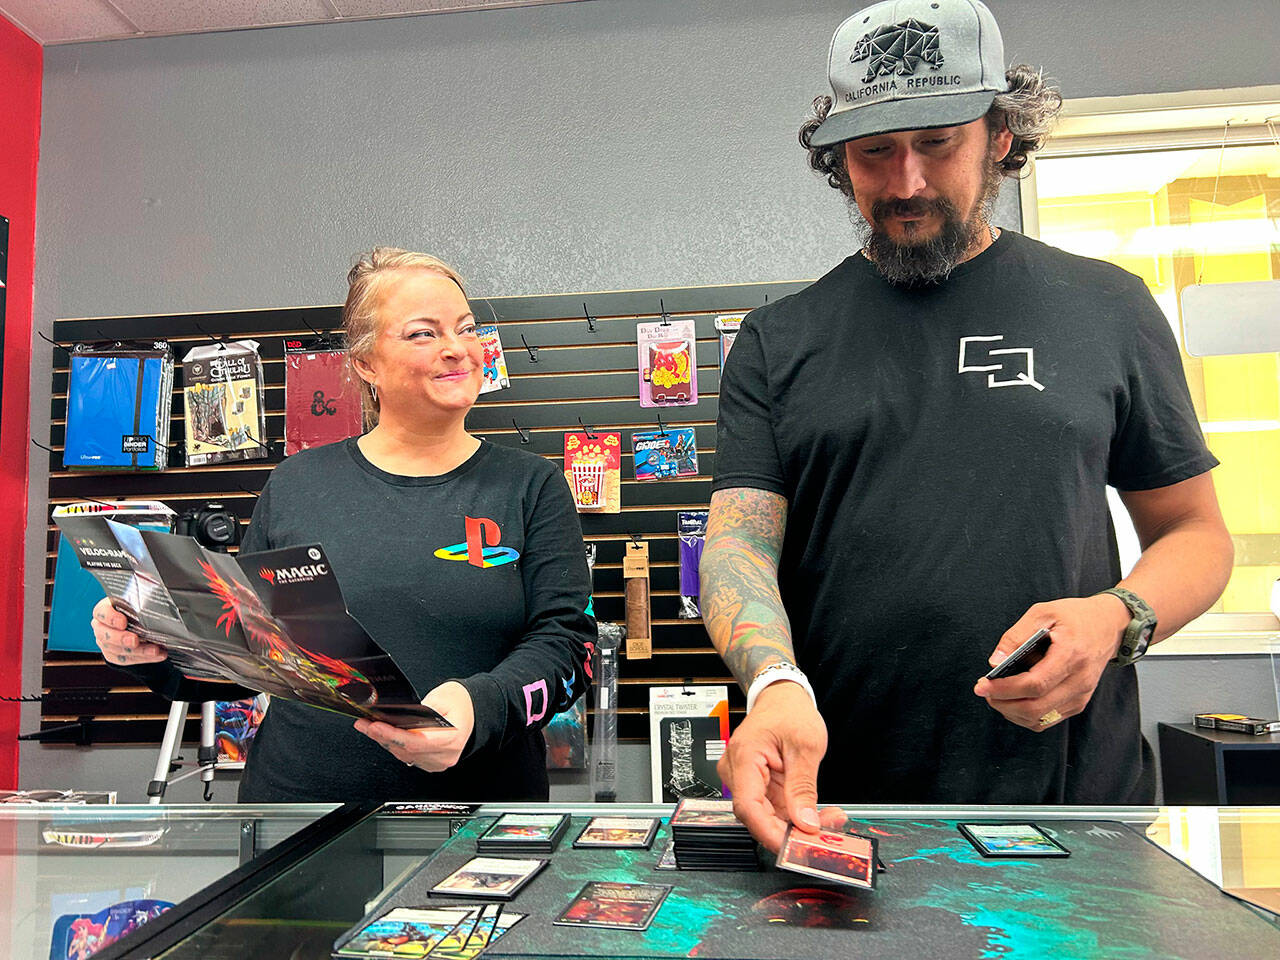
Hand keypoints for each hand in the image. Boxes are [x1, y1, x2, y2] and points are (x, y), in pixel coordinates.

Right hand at [91, 597, 167, 666]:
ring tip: (156, 650)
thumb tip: (157, 595)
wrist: (135, 621)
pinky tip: (158, 655)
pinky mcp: (113, 655)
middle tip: (135, 641)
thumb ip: (144, 597)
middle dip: (121, 639)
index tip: (123, 622)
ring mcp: (105, 642)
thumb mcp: (137, 599)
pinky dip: (143, 658)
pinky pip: (126, 660)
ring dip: (138, 652)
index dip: (111, 618)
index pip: (101, 613)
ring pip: (117, 650)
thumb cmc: (135, 607)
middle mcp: (101, 627)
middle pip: (104, 635)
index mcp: (104, 610)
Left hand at [354, 680, 474, 772]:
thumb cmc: (462, 702)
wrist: (475, 711)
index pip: (416, 742)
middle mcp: (445, 755)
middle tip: (364, 724)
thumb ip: (422, 708)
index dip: (392, 735)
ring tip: (369, 728)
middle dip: (382, 736)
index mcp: (451, 738)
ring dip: (386, 742)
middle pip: (407, 751)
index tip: (375, 726)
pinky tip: (384, 737)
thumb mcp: (443, 696)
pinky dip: (396, 747)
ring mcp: (439, 762)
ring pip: (405, 756)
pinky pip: (409, 758)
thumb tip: (398, 715)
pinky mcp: (432, 763)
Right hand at [717, 682, 844, 852]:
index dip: (769, 833)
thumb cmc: (789, 712)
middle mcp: (737, 771)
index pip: (748, 807)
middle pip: (757, 816)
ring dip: (795, 824)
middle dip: (790, 830)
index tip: (794, 847)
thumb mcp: (805, 747)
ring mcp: (745, 780)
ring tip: (828, 819)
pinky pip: (772, 809)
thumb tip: (806, 822)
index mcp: (744, 757)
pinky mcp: (756, 785)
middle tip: (825, 834)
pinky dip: (794, 815)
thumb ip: (804, 787)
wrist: (782, 697)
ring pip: (766, 816)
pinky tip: (816, 815)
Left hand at [973, 595, 1129, 731]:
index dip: (1005, 689)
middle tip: (985, 691)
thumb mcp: (1043, 612)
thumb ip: (1017, 636)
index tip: (982, 685)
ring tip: (996, 694)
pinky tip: (1013, 699)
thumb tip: (995, 662)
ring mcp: (1081, 695)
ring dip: (1011, 711)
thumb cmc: (1075, 617)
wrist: (1109, 625)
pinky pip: (1047, 719)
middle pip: (1035, 707)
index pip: (1035, 684)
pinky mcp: (1079, 703)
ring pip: (1039, 718)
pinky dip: (1025, 715)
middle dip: (1003, 703)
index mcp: (1071, 655)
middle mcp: (1080, 680)